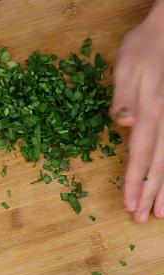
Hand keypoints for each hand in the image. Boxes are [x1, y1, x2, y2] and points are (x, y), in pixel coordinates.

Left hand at [112, 2, 163, 222]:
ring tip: (162, 213)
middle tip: (141, 219)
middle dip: (150, 193)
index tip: (129, 205)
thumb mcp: (127, 67)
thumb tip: (123, 124)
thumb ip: (124, 97)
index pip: (140, 154)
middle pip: (159, 164)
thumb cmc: (145, 46)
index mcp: (150, 112)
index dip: (135, 181)